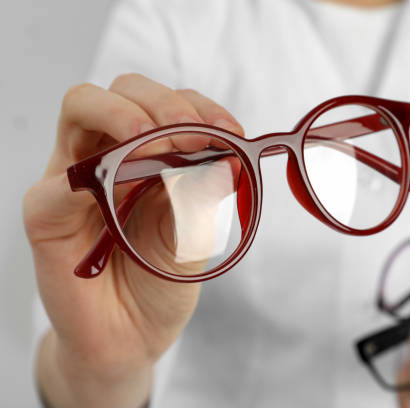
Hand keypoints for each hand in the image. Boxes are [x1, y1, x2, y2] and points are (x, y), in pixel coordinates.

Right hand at [23, 73, 243, 407]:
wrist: (131, 337)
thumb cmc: (161, 281)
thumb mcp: (194, 235)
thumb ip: (201, 195)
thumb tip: (224, 158)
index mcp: (151, 157)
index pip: (170, 106)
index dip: (202, 108)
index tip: (232, 132)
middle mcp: (111, 156)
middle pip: (125, 91)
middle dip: (163, 104)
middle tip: (191, 136)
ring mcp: (76, 178)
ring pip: (82, 108)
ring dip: (123, 116)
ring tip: (155, 144)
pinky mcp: (47, 215)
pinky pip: (56, 184)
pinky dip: (87, 178)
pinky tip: (116, 190)